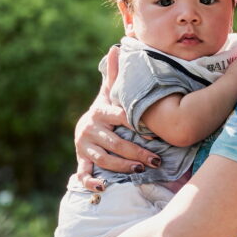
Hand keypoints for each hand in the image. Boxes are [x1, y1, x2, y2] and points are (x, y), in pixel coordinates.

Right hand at [74, 47, 161, 190]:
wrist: (85, 127)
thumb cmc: (106, 111)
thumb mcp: (109, 94)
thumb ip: (115, 76)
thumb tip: (116, 47)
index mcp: (100, 111)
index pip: (120, 118)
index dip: (136, 125)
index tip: (154, 134)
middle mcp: (90, 128)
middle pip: (115, 143)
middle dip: (136, 152)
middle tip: (156, 160)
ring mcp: (84, 145)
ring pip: (103, 159)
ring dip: (122, 166)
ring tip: (141, 170)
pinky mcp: (81, 159)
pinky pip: (83, 173)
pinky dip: (90, 182)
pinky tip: (102, 188)